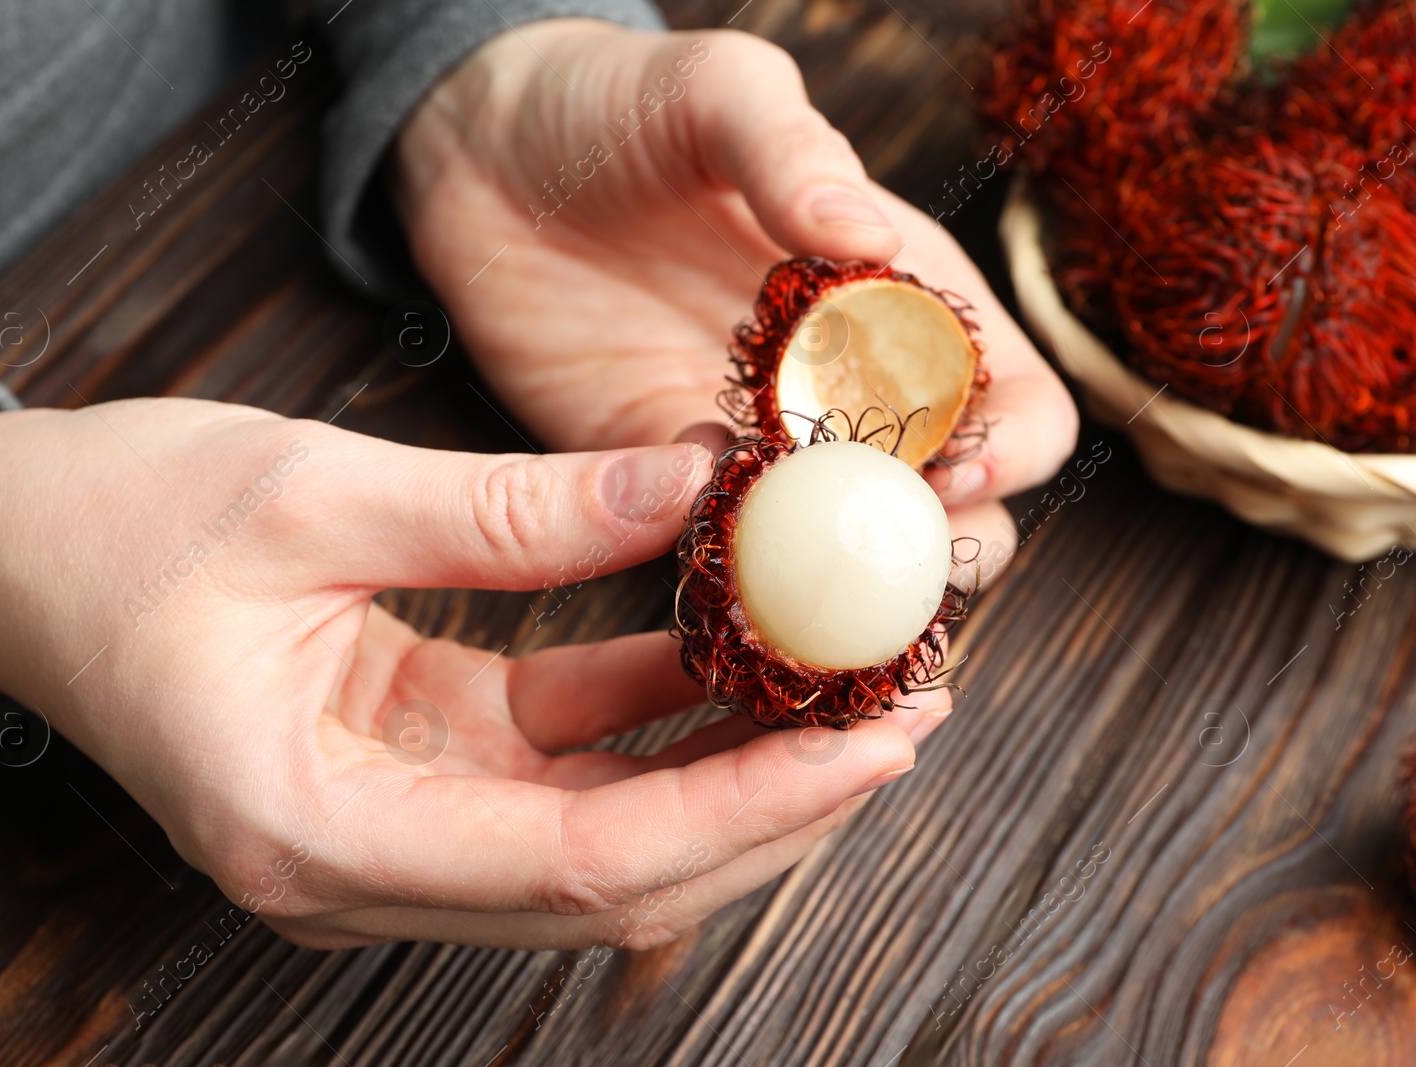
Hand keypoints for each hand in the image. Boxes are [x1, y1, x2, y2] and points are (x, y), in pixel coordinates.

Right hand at [0, 401, 943, 948]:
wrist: (5, 550)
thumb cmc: (115, 525)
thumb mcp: (312, 494)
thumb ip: (509, 512)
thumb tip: (696, 491)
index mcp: (315, 830)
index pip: (583, 862)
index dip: (744, 809)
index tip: (873, 743)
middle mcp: (361, 866)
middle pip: (619, 878)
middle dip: (774, 803)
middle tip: (906, 711)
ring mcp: (389, 828)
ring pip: (606, 833)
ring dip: (732, 764)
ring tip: (855, 682)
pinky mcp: (409, 769)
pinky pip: (559, 762)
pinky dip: (654, 715)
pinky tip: (740, 646)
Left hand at [392, 21, 1079, 582]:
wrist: (487, 159)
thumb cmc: (620, 105)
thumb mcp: (715, 92)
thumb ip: (791, 151)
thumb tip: (871, 238)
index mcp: (905, 299)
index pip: (1014, 399)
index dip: (1009, 447)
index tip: (950, 467)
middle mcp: (852, 390)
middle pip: (953, 508)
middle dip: (942, 547)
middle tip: (876, 549)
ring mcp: (763, 448)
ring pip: (848, 553)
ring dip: (845, 581)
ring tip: (801, 582)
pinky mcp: (667, 480)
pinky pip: (727, 555)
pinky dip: (738, 577)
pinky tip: (713, 571)